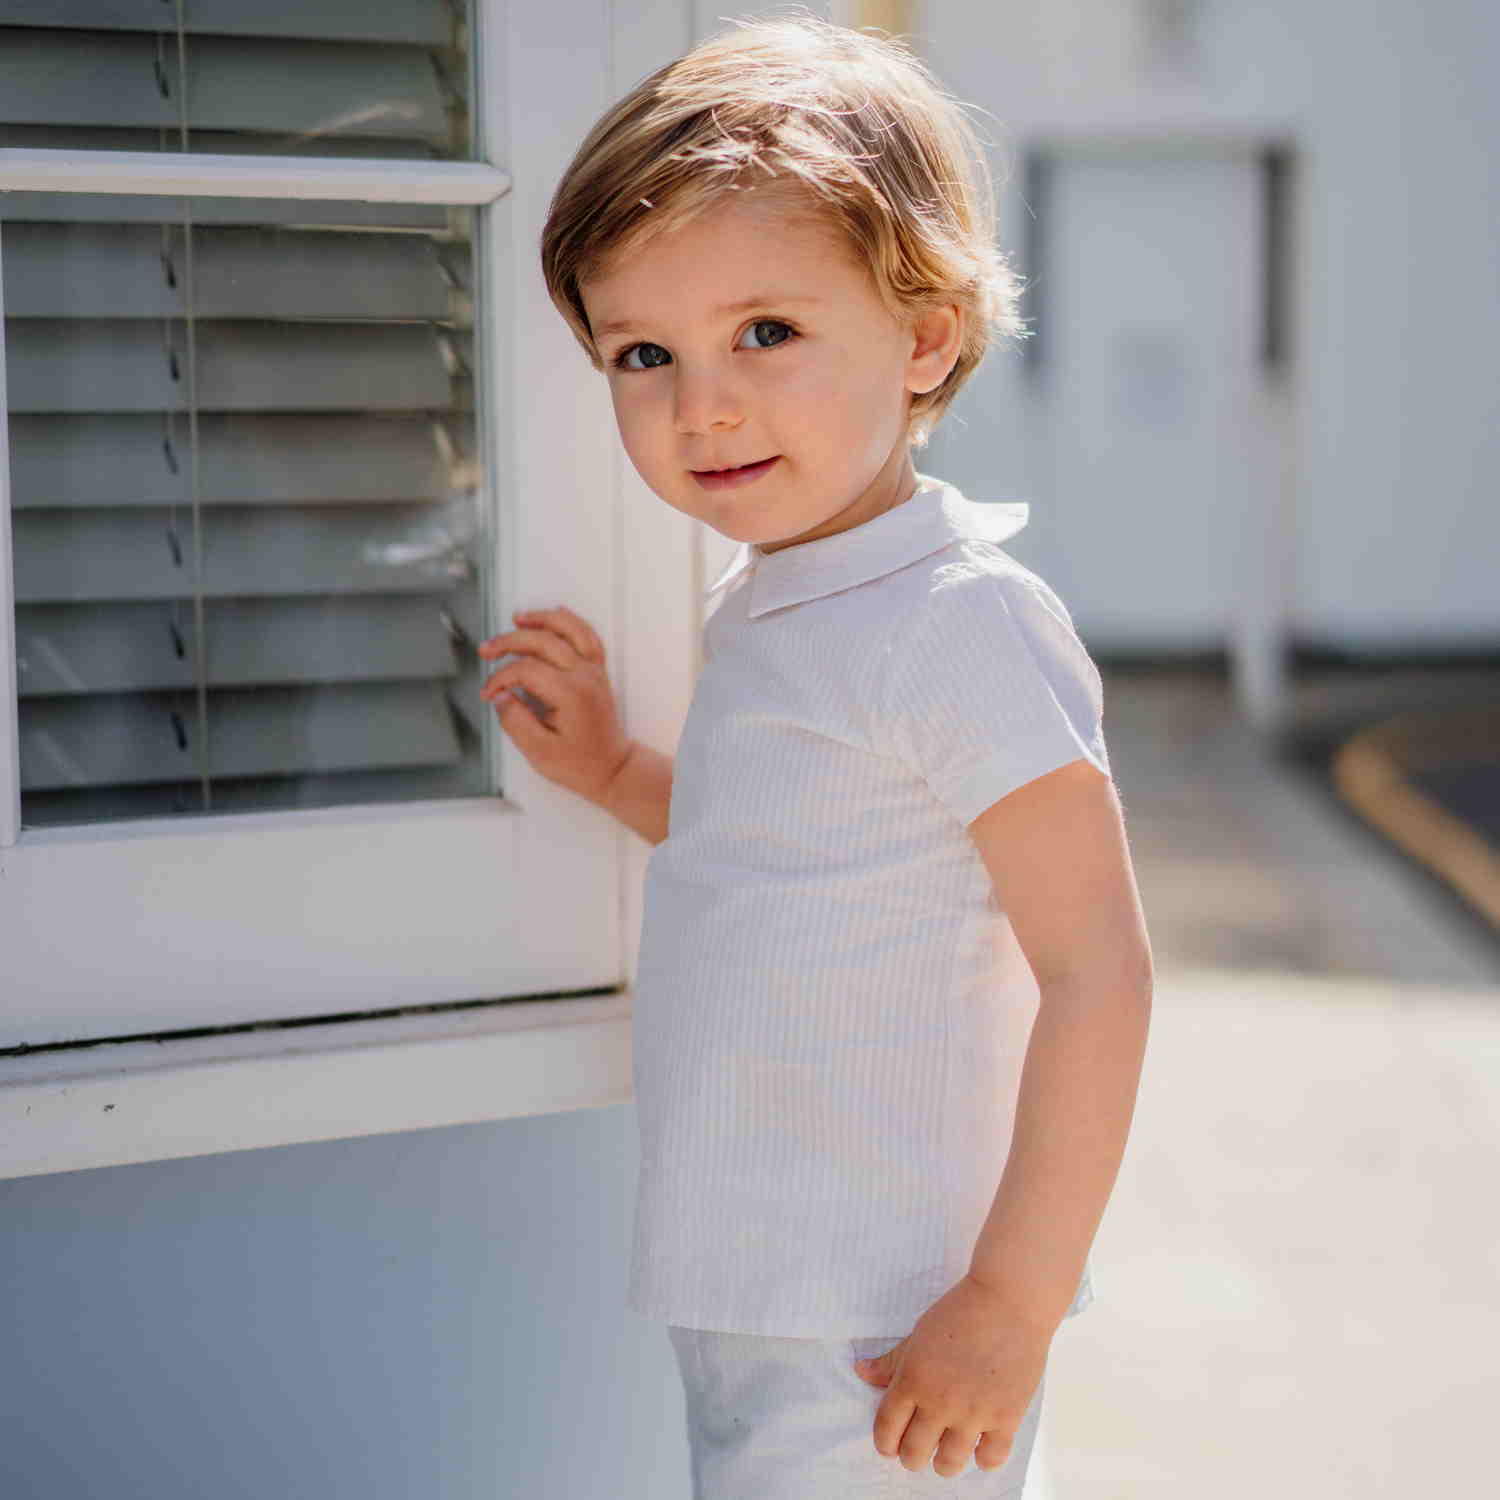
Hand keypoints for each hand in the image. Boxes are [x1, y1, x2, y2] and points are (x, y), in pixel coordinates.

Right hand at [477, 605, 632, 805]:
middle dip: (509, 642)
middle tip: (487, 649)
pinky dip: (571, 621)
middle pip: (543, 642)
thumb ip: (515, 721)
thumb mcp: (539, 751)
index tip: (488, 692)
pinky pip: (588, 636)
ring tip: (517, 618)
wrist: (611, 769)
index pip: (526, 670)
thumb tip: (499, 695)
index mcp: (571, 694)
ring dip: (541, 620)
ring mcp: (594, 671)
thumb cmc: (579, 764)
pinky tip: (556, 613)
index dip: (500, 677)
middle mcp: (586, 676)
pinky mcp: (598, 672)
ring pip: (570, 629)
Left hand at [851, 1274, 1052, 1477]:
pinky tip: (980, 1446)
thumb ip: (891, 1361)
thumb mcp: (918, 1334)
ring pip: (948, 1464)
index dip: (884, 1444)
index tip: (890, 1446)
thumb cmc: (959, 1312)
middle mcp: (939, 1402)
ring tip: (946, 1451)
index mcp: (912, 1380)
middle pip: (914, 1454)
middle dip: (911, 1456)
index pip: (886, 1430)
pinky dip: (983, 1459)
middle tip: (918, 1448)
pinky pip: (990, 1459)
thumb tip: (861, 1372)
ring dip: (943, 1462)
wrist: (1007, 1300)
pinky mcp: (1006, 1418)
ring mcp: (973, 1413)